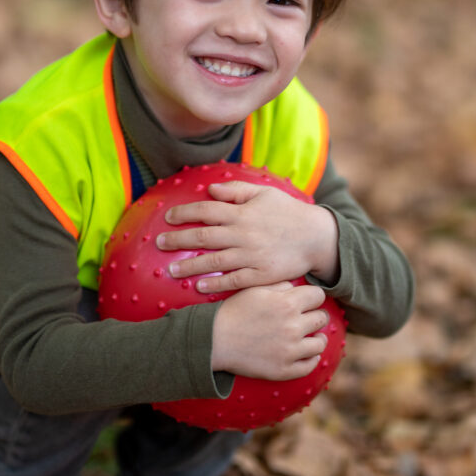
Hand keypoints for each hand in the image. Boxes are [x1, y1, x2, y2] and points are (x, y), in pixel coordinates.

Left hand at [157, 181, 339, 291]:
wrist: (316, 237)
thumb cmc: (288, 212)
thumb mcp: (264, 193)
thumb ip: (236, 190)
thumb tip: (210, 189)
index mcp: (243, 212)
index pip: (207, 210)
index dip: (185, 213)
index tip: (168, 217)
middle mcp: (244, 234)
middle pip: (204, 236)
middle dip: (178, 240)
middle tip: (159, 243)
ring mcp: (252, 256)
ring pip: (214, 261)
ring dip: (191, 265)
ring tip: (171, 270)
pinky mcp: (261, 275)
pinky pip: (233, 281)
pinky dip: (215, 284)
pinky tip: (199, 286)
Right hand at [211, 282, 329, 379]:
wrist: (214, 340)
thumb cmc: (234, 311)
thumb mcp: (255, 289)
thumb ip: (280, 285)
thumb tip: (297, 287)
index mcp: (287, 303)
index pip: (318, 296)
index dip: (313, 297)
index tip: (307, 301)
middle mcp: (293, 326)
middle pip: (322, 318)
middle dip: (314, 315)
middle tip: (306, 318)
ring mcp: (290, 350)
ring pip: (320, 343)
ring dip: (316, 338)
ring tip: (309, 336)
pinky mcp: (284, 370)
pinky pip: (310, 365)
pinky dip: (310, 358)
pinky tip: (304, 352)